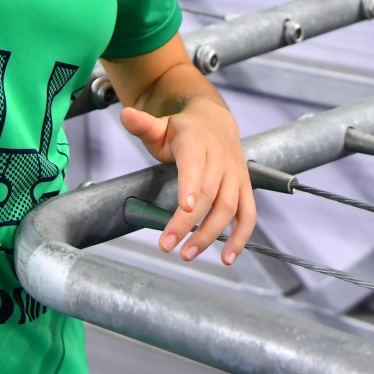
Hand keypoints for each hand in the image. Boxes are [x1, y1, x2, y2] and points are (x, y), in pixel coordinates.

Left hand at [119, 100, 256, 265]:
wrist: (215, 121)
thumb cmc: (182, 130)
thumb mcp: (161, 126)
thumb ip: (143, 125)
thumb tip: (125, 115)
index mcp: (197, 141)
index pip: (195, 164)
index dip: (191, 185)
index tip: (184, 207)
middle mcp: (220, 158)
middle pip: (208, 193)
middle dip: (188, 222)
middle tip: (166, 245)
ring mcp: (235, 174)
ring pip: (229, 207)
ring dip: (210, 234)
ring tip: (187, 254)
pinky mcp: (245, 188)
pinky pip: (248, 215)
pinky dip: (241, 237)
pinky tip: (227, 258)